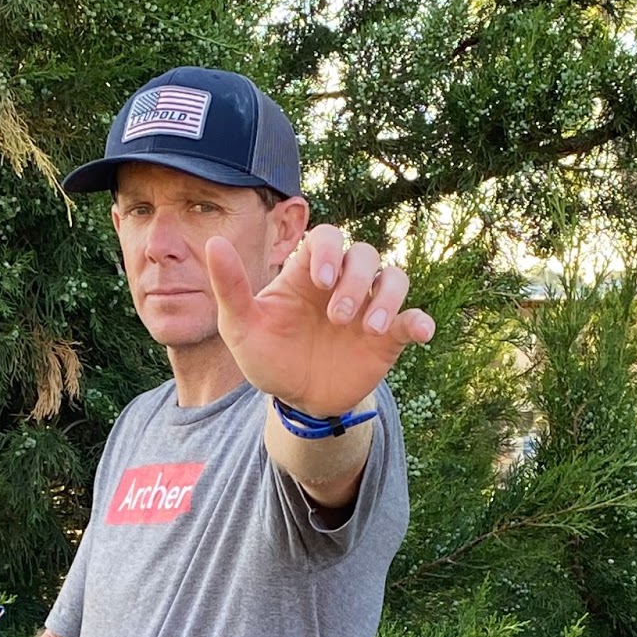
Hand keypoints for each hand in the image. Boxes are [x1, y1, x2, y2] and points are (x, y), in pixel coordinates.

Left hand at [206, 225, 434, 416]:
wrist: (296, 399)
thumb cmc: (267, 356)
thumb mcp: (241, 326)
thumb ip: (230, 287)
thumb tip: (215, 242)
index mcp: (308, 274)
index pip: (329, 237)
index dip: (331, 251)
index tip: (321, 282)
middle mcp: (342, 284)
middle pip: (364, 254)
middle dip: (355, 281)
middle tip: (337, 318)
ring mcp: (368, 308)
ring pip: (394, 277)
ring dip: (387, 298)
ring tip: (370, 329)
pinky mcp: (389, 337)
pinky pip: (414, 318)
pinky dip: (421, 320)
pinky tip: (420, 331)